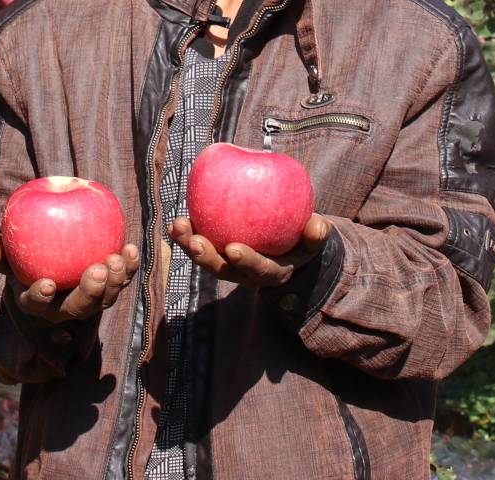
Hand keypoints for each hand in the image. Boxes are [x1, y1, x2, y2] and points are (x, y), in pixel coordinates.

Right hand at [0, 234, 142, 325]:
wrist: (49, 263)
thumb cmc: (23, 260)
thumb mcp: (8, 257)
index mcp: (36, 302)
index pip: (37, 305)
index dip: (41, 297)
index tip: (46, 284)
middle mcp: (65, 309)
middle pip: (79, 308)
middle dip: (90, 293)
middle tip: (96, 270)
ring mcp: (89, 302)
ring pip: (104, 300)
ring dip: (114, 282)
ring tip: (116, 259)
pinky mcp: (108, 288)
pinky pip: (121, 281)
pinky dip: (128, 268)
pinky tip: (130, 249)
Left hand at [167, 214, 331, 287]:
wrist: (286, 250)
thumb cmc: (301, 241)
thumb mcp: (314, 241)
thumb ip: (316, 235)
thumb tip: (318, 225)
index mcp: (271, 272)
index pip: (258, 270)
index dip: (246, 262)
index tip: (234, 249)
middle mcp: (245, 274)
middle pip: (223, 270)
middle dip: (207, 258)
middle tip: (197, 241)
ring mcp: (228, 266)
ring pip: (205, 260)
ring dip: (189, 246)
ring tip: (178, 226)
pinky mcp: (216, 253)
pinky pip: (199, 244)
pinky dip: (187, 235)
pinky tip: (177, 221)